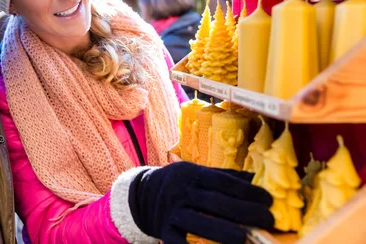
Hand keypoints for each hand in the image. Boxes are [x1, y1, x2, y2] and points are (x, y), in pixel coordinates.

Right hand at [128, 162, 273, 243]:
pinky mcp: (164, 231)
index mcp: (192, 174)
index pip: (222, 182)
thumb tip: (258, 181)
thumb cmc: (181, 184)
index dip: (247, 191)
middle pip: (214, 201)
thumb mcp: (198, 174)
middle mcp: (180, 191)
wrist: (142, 194)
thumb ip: (226, 178)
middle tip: (269, 220)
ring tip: (243, 238)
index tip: (269, 200)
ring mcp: (171, 212)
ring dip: (221, 231)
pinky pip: (177, 242)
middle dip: (243, 211)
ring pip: (197, 222)